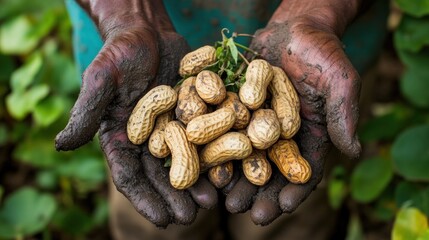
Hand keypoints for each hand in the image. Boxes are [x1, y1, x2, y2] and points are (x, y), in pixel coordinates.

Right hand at [55, 1, 216, 226]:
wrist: (147, 31)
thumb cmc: (119, 53)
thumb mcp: (101, 79)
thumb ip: (86, 112)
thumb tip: (61, 144)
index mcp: (121, 139)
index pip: (130, 176)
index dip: (145, 200)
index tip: (162, 221)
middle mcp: (147, 141)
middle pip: (160, 177)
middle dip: (174, 198)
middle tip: (191, 218)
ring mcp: (171, 130)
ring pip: (184, 163)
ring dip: (196, 185)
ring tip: (210, 203)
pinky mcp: (192, 115)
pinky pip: (204, 140)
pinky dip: (213, 156)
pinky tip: (225, 171)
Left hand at [224, 0, 361, 224]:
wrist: (294, 28)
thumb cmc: (322, 52)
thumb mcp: (339, 79)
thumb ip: (344, 113)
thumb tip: (354, 151)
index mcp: (309, 135)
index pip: (303, 169)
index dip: (293, 190)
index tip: (280, 208)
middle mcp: (281, 135)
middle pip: (269, 170)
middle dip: (257, 192)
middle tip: (243, 211)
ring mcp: (257, 122)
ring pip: (244, 156)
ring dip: (233, 178)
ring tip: (222, 197)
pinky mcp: (237, 108)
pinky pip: (225, 131)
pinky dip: (215, 147)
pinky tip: (206, 163)